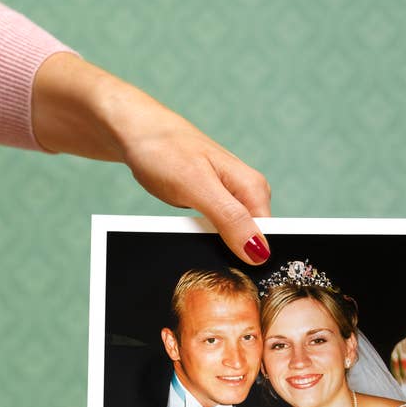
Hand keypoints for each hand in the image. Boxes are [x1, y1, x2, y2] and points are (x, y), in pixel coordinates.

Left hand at [32, 53, 270, 263]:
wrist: (134, 131)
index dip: (257, 261)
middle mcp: (247, 194)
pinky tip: (191, 241)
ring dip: (218, 250)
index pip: (271, 239)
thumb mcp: (196, 186)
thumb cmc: (163, 149)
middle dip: (236, 259)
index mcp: (253, 189)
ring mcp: (229, 199)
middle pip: (254, 243)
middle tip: (210, 264)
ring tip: (197, 249)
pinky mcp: (211, 203)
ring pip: (234, 240)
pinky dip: (205, 241)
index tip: (237, 275)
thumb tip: (260, 252)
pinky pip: (217, 232)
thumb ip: (230, 218)